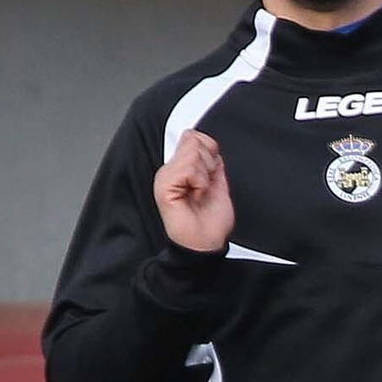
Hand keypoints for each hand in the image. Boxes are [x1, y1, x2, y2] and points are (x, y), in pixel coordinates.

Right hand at [154, 129, 233, 253]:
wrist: (206, 244)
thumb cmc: (210, 222)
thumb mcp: (217, 183)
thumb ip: (211, 162)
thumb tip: (209, 145)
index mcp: (180, 169)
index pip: (193, 137)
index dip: (209, 150)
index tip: (211, 173)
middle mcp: (170, 171)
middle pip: (194, 140)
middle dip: (209, 162)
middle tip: (205, 186)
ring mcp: (165, 178)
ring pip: (193, 152)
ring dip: (205, 174)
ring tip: (200, 192)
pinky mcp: (165, 187)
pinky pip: (189, 168)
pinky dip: (200, 182)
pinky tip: (196, 196)